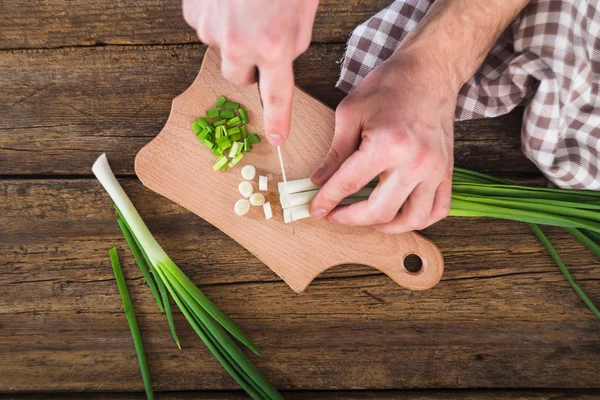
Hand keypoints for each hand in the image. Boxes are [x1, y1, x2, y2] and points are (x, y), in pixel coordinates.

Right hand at [182, 0, 318, 144]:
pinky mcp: (193, 13)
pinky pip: (205, 25)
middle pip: (238, 77)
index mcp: (273, 44)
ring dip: (232, 35)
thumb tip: (281, 60)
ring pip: (221, 48)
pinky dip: (216, 16)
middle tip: (259, 37)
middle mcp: (238, 43)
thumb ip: (293, 43)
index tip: (276, 138)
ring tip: (245, 5)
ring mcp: (210, 29)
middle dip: (248, 65)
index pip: (276, 96)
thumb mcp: (303, 10)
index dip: (277, 120)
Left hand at [309, 53, 455, 233]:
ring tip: (366, 219)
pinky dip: (418, 219)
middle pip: (379, 210)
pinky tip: (399, 214)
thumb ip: (335, 153)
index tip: (315, 209)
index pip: (349, 184)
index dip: (327, 200)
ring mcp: (435, 169)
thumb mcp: (350, 113)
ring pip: (411, 218)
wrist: (430, 71)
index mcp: (387, 144)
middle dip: (351, 219)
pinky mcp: (447, 170)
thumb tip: (319, 182)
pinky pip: (437, 210)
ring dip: (385, 226)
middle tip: (335, 215)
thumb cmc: (389, 86)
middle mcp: (415, 162)